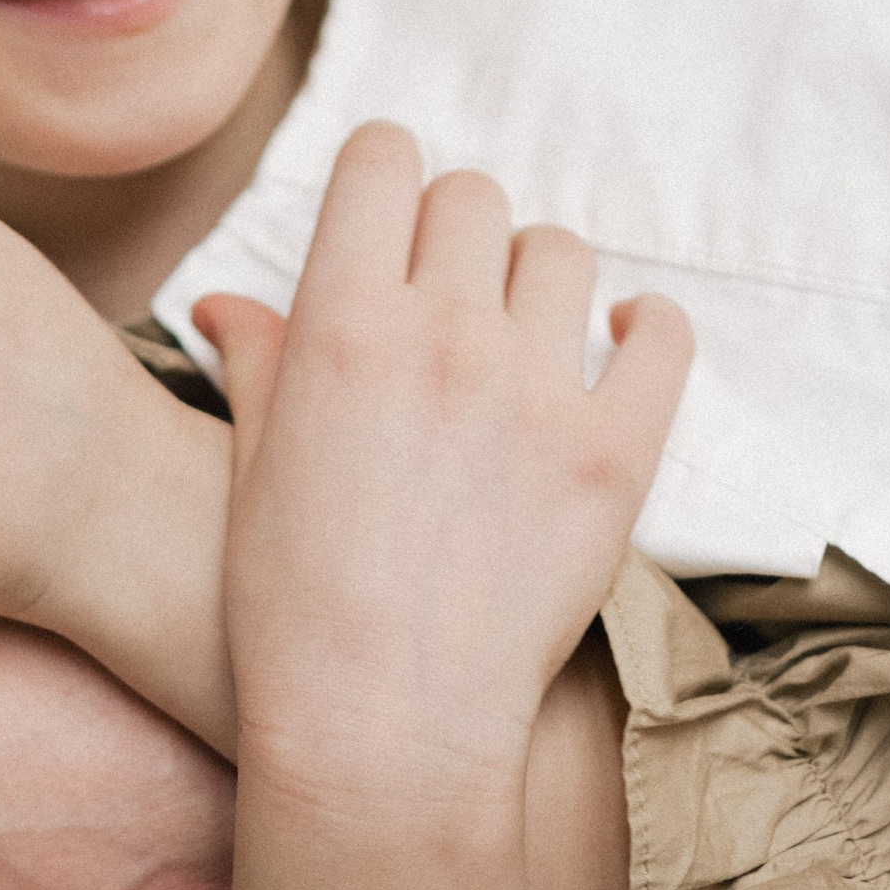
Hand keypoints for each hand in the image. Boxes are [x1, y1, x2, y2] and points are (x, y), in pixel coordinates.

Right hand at [195, 123, 691, 809]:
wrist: (380, 728)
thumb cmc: (291, 609)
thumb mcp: (252, 468)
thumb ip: (258, 362)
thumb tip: (228, 304)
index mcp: (341, 323)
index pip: (384, 161)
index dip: (387, 176)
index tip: (390, 215)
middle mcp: (444, 336)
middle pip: (473, 197)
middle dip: (456, 230)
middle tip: (449, 290)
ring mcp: (536, 392)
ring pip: (561, 254)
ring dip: (537, 277)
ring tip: (523, 332)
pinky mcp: (612, 457)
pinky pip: (660, 339)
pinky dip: (646, 328)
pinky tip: (621, 344)